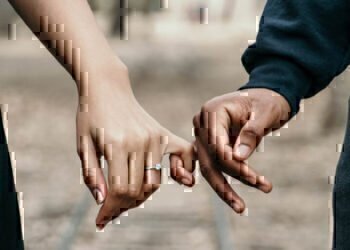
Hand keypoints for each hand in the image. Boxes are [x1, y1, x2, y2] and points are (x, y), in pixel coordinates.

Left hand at [76, 68, 195, 228]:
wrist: (107, 88)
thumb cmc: (90, 116)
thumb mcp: (83, 145)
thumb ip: (92, 174)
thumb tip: (103, 201)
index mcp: (116, 145)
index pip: (119, 190)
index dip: (110, 210)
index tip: (101, 220)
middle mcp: (140, 142)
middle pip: (138, 190)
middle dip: (123, 206)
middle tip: (112, 210)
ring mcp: (155, 137)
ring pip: (154, 181)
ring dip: (141, 196)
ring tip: (127, 197)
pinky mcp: (163, 133)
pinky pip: (184, 156)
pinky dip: (183, 171)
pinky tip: (178, 178)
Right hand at [193, 88, 290, 212]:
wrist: (264, 98)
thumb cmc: (267, 101)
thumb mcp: (265, 113)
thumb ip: (252, 132)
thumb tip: (238, 158)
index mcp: (212, 111)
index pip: (217, 145)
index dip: (233, 165)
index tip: (254, 178)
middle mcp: (202, 124)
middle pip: (209, 160)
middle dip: (226, 183)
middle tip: (243, 205)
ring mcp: (203, 135)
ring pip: (208, 167)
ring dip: (223, 188)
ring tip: (241, 208)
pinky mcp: (210, 145)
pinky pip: (211, 166)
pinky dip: (221, 181)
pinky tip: (231, 198)